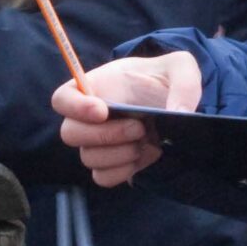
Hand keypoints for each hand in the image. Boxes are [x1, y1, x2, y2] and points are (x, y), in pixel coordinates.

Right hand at [53, 51, 203, 187]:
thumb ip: (184, 83)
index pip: (62, 99)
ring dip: (119, 154)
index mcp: (95, 88)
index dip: (75, 107)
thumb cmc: (166, 80)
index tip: (102, 111)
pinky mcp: (112, 164)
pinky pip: (103, 177)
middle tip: (138, 127)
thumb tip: (179, 113)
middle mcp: (89, 117)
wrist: (174, 105)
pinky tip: (144, 155)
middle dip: (105, 135)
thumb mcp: (182, 68)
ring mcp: (98, 143)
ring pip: (88, 158)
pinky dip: (123, 170)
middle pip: (70, 134)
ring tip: (144, 140)